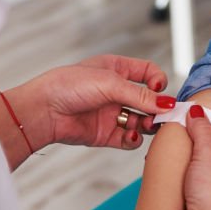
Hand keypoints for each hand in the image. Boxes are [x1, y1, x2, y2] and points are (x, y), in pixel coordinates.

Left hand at [0, 55, 172, 167]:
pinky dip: (133, 139)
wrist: (43, 110)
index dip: (158, 81)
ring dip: (149, 125)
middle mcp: (116, 91)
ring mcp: (111, 113)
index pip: (148, 73)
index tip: (159, 90)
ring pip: (142, 121)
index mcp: (116, 70)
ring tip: (148, 126)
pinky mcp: (105, 133)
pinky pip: (128, 139)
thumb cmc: (68, 86)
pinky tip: (130, 135)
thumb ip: (141, 95)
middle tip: (165, 116)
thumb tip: (167, 104)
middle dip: (158, 108)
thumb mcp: (110, 83)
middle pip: (149, 100)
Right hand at [170, 106, 210, 209]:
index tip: (196, 138)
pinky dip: (178, 193)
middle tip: (181, 154)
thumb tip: (196, 112)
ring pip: (198, 186)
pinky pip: (187, 201)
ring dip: (185, 179)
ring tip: (174, 170)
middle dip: (195, 163)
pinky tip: (170, 187)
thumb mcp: (210, 153)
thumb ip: (203, 130)